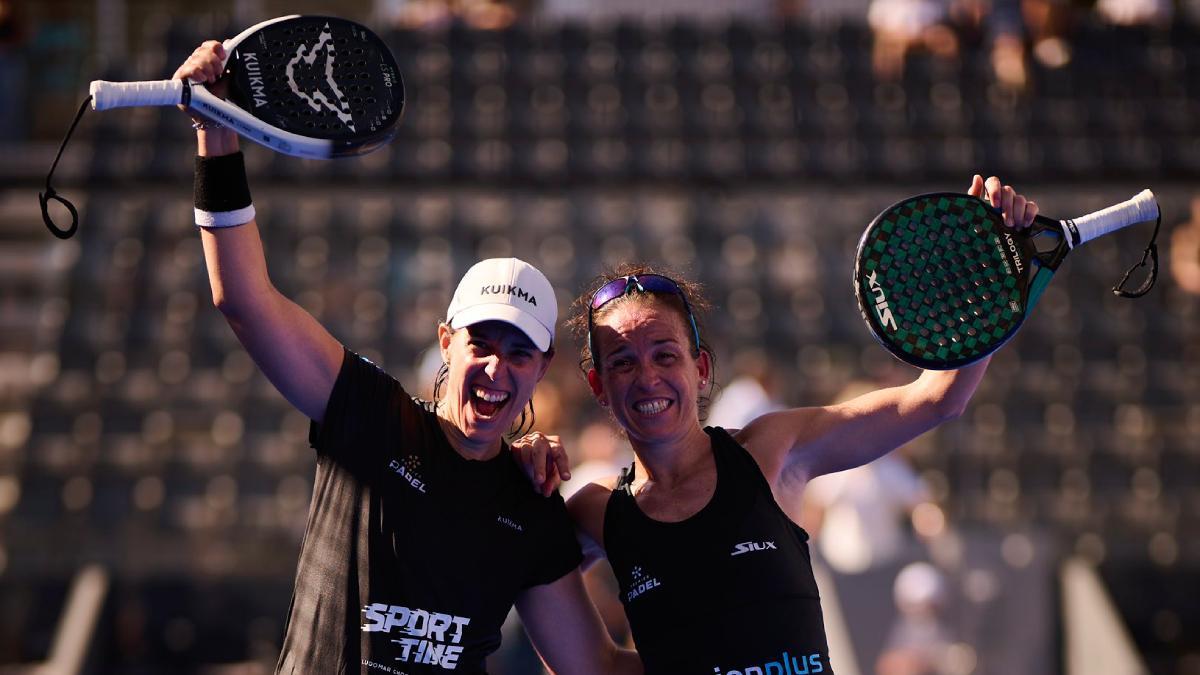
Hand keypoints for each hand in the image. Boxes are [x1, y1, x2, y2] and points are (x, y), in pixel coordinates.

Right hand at [173, 40, 237, 154]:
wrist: (220, 118)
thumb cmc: (225, 101)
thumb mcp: (230, 79)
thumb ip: (230, 62)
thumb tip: (229, 42)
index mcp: (209, 63)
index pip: (208, 47)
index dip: (215, 48)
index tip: (223, 54)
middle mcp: (197, 66)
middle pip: (202, 51)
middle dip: (213, 61)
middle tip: (218, 74)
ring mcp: (188, 73)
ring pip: (195, 59)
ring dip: (206, 68)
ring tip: (212, 80)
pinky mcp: (179, 82)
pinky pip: (186, 69)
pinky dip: (195, 72)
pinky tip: (202, 78)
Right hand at [510, 432, 571, 496]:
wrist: (529, 458)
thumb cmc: (546, 467)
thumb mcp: (552, 475)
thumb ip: (551, 483)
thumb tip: (546, 492)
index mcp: (555, 445)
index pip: (560, 454)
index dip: (563, 466)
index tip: (566, 478)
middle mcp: (542, 440)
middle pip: (540, 451)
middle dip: (539, 467)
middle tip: (540, 481)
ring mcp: (528, 440)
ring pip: (527, 452)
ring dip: (529, 469)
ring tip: (533, 482)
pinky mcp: (516, 445)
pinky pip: (517, 455)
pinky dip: (521, 466)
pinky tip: (524, 473)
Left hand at [969, 174, 1037, 229]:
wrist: (993, 244)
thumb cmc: (981, 225)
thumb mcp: (974, 212)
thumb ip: (974, 195)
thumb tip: (977, 177)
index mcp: (990, 194)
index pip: (993, 182)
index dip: (995, 191)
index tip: (995, 205)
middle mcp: (1004, 196)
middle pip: (1008, 190)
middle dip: (1007, 207)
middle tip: (1005, 222)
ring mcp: (1016, 202)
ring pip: (1020, 199)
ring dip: (1017, 213)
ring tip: (1012, 227)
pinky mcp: (1027, 210)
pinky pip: (1032, 206)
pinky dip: (1029, 215)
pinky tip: (1024, 224)